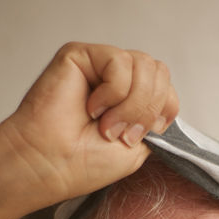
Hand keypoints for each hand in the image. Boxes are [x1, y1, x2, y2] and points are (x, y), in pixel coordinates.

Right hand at [0, 42, 179, 209]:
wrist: (50, 164)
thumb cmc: (83, 162)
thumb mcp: (139, 148)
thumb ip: (157, 120)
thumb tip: (168, 102)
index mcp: (132, 99)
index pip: (167, 87)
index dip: (163, 110)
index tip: (139, 137)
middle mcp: (118, 79)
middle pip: (160, 73)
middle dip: (147, 109)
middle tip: (120, 133)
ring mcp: (100, 66)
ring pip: (144, 66)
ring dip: (130, 103)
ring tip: (105, 123)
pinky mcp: (82, 54)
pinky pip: (120, 62)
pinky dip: (112, 91)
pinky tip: (91, 107)